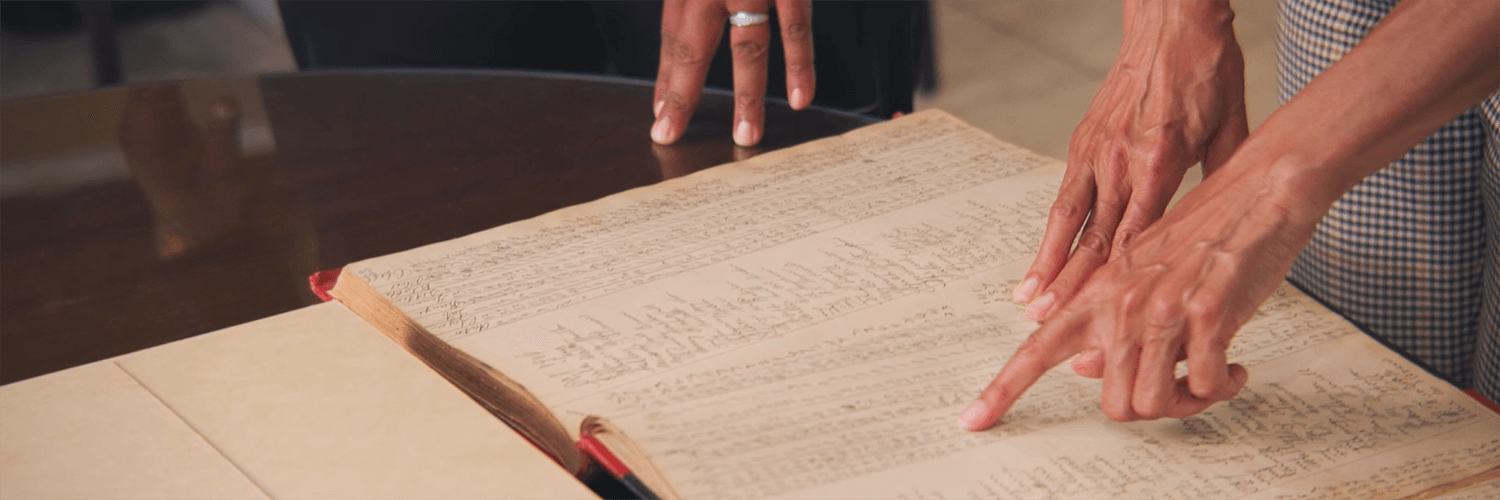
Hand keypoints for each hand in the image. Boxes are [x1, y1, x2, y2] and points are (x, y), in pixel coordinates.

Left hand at [652, 0, 814, 146]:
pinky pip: (795, 30)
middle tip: (670, 135)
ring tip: (747, 137)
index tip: (661, 109)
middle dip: (682, 96)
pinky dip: (799, 66)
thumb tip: (698, 26)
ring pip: (748, 49)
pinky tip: (799, 98)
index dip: (667, 74)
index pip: (673, 33)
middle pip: (692, 48)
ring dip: (747, 98)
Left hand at [964, 157, 1321, 429]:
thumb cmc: (1208, 233)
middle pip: (1114, 402)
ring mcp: (1160, 309)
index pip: (1035, 349)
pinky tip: (1234, 365)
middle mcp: (1120, 303)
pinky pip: (1205, 386)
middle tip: (1183, 392)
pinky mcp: (1205, 314)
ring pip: (1155, 403)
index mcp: (1099, 293)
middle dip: (1153, 410)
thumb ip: (1109, 322)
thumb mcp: (1144, 276)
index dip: (1002, 390)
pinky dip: (1222, 386)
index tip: (973, 420)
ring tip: (1211, 377)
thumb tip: (1081, 368)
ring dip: (1190, 403)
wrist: (1259, 193)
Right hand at [1013, 0, 1248, 321]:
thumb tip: (1223, 226)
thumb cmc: (1207, 68)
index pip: (1137, 231)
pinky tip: (1042, 257)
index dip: (1119, 277)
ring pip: (1069, 218)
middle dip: (1070, 282)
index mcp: (1161, 156)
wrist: (1173, 21)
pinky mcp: (1084, 140)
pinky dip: (1052, 232)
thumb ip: (1222, 179)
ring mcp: (1097, 149)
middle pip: (1094, 233)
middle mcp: (1121, 156)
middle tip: (1047, 320)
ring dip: (1048, 263)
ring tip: (1028, 299)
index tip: (1106, 311)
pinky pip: (1066, 195)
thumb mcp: (1232, 126)